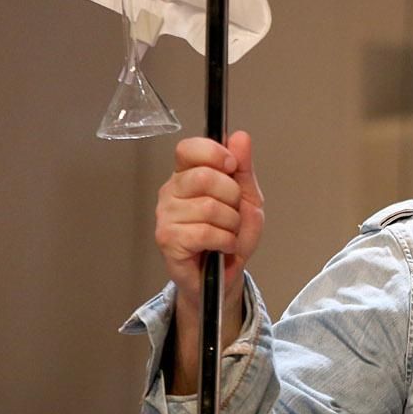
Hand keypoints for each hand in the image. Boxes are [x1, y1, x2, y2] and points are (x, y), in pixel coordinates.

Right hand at [154, 131, 264, 389]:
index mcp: (187, 175)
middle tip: (233, 213)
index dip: (213, 153)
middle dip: (232, 197)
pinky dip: (225, 241)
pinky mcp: (167, 240)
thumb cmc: (230, 235)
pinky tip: (222, 246)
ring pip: (209, 207)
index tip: (231, 166)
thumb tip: (240, 137)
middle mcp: (171, 192)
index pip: (188, 148)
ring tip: (228, 233)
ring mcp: (166, 216)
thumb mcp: (246, 198)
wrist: (223, 276)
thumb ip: (244, 168)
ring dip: (232, 224)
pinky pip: (205, 232)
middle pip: (204, 177)